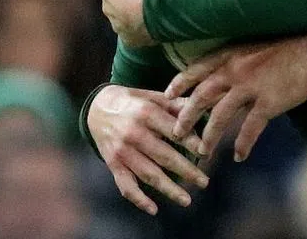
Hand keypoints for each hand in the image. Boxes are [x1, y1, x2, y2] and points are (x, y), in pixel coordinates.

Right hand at [88, 85, 208, 214]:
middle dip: (187, 170)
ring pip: (148, 174)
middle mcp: (134, 133)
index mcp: (147, 113)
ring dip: (169, 189)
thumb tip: (202, 108)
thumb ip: (176, 104)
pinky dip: (138, 199)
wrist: (98, 108)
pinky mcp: (113, 164)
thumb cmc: (135, 102)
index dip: (192, 143)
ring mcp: (122, 151)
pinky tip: (154, 209)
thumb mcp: (154, 97)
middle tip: (204, 181)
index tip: (207, 152)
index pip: (174, 131)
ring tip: (187, 200)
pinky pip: (125, 185)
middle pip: (164, 156)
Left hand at [165, 34, 306, 161]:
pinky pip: (250, 129)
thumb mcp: (257, 45)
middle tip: (177, 133)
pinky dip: (242, 144)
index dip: (180, 83)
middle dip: (186, 117)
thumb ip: (240, 59)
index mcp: (232, 54)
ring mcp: (251, 87)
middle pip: (201, 96)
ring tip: (202, 151)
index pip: (197, 69)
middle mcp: (235, 70)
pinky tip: (239, 156)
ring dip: (209, 136)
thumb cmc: (292, 42)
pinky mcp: (269, 102)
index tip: (167, 96)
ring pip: (220, 116)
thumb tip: (229, 73)